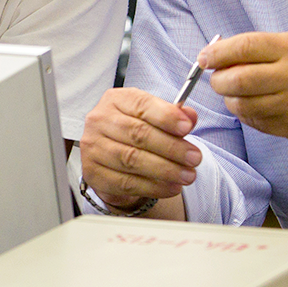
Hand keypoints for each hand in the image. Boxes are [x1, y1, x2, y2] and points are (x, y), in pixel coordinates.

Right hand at [80, 87, 199, 210]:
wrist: (111, 157)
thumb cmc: (134, 131)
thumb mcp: (154, 117)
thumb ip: (173, 115)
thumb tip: (189, 116)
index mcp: (115, 100)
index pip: (142, 105)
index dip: (166, 117)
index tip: (187, 128)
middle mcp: (99, 121)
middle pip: (138, 133)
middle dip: (171, 147)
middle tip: (194, 158)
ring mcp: (93, 148)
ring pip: (132, 160)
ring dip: (165, 170)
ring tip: (187, 175)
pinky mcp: (93, 173)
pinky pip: (126, 183)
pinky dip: (153, 187)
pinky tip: (171, 187)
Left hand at [200, 31, 287, 141]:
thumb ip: (265, 47)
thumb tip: (222, 54)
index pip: (244, 48)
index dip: (217, 53)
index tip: (204, 57)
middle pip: (237, 80)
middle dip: (218, 79)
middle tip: (217, 77)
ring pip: (243, 106)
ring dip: (230, 99)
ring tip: (234, 92)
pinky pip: (257, 124)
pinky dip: (247, 115)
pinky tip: (252, 105)